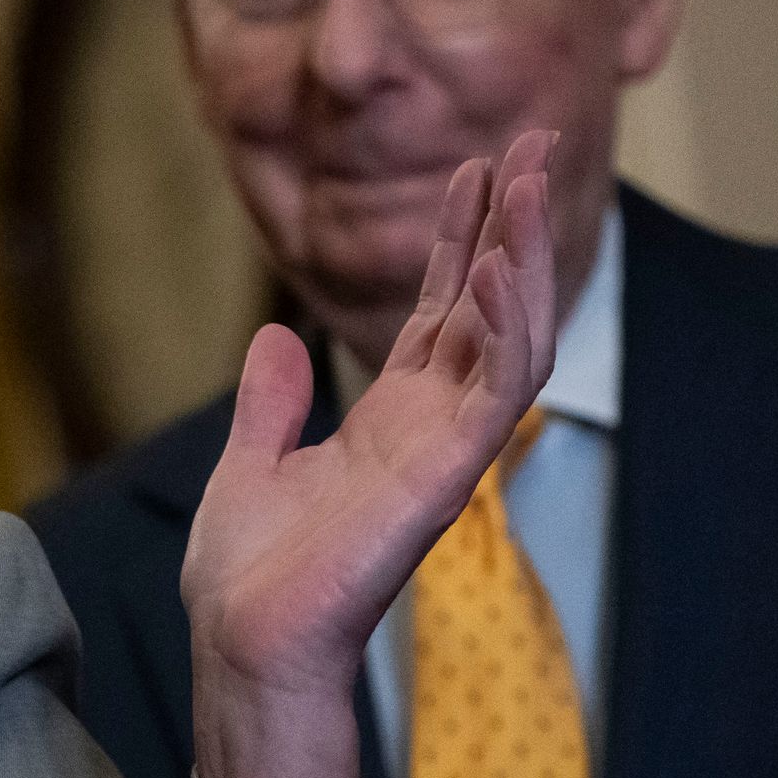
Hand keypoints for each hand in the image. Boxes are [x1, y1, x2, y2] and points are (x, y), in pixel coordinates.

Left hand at [182, 133, 556, 777]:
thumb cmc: (249, 575)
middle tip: (535, 137)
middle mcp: (427, 424)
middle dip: (512, 222)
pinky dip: (504, 325)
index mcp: (386, 417)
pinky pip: (494, 389)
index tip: (475, 163)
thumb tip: (273, 340)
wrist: (242, 640)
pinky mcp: (445, 476)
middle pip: (488, 304)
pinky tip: (503, 263)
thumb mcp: (250, 463)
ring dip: (524, 256)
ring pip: (509, 335)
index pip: (439, 308)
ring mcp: (443, 449)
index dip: (459, 237)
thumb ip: (270, 403)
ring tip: (529, 178)